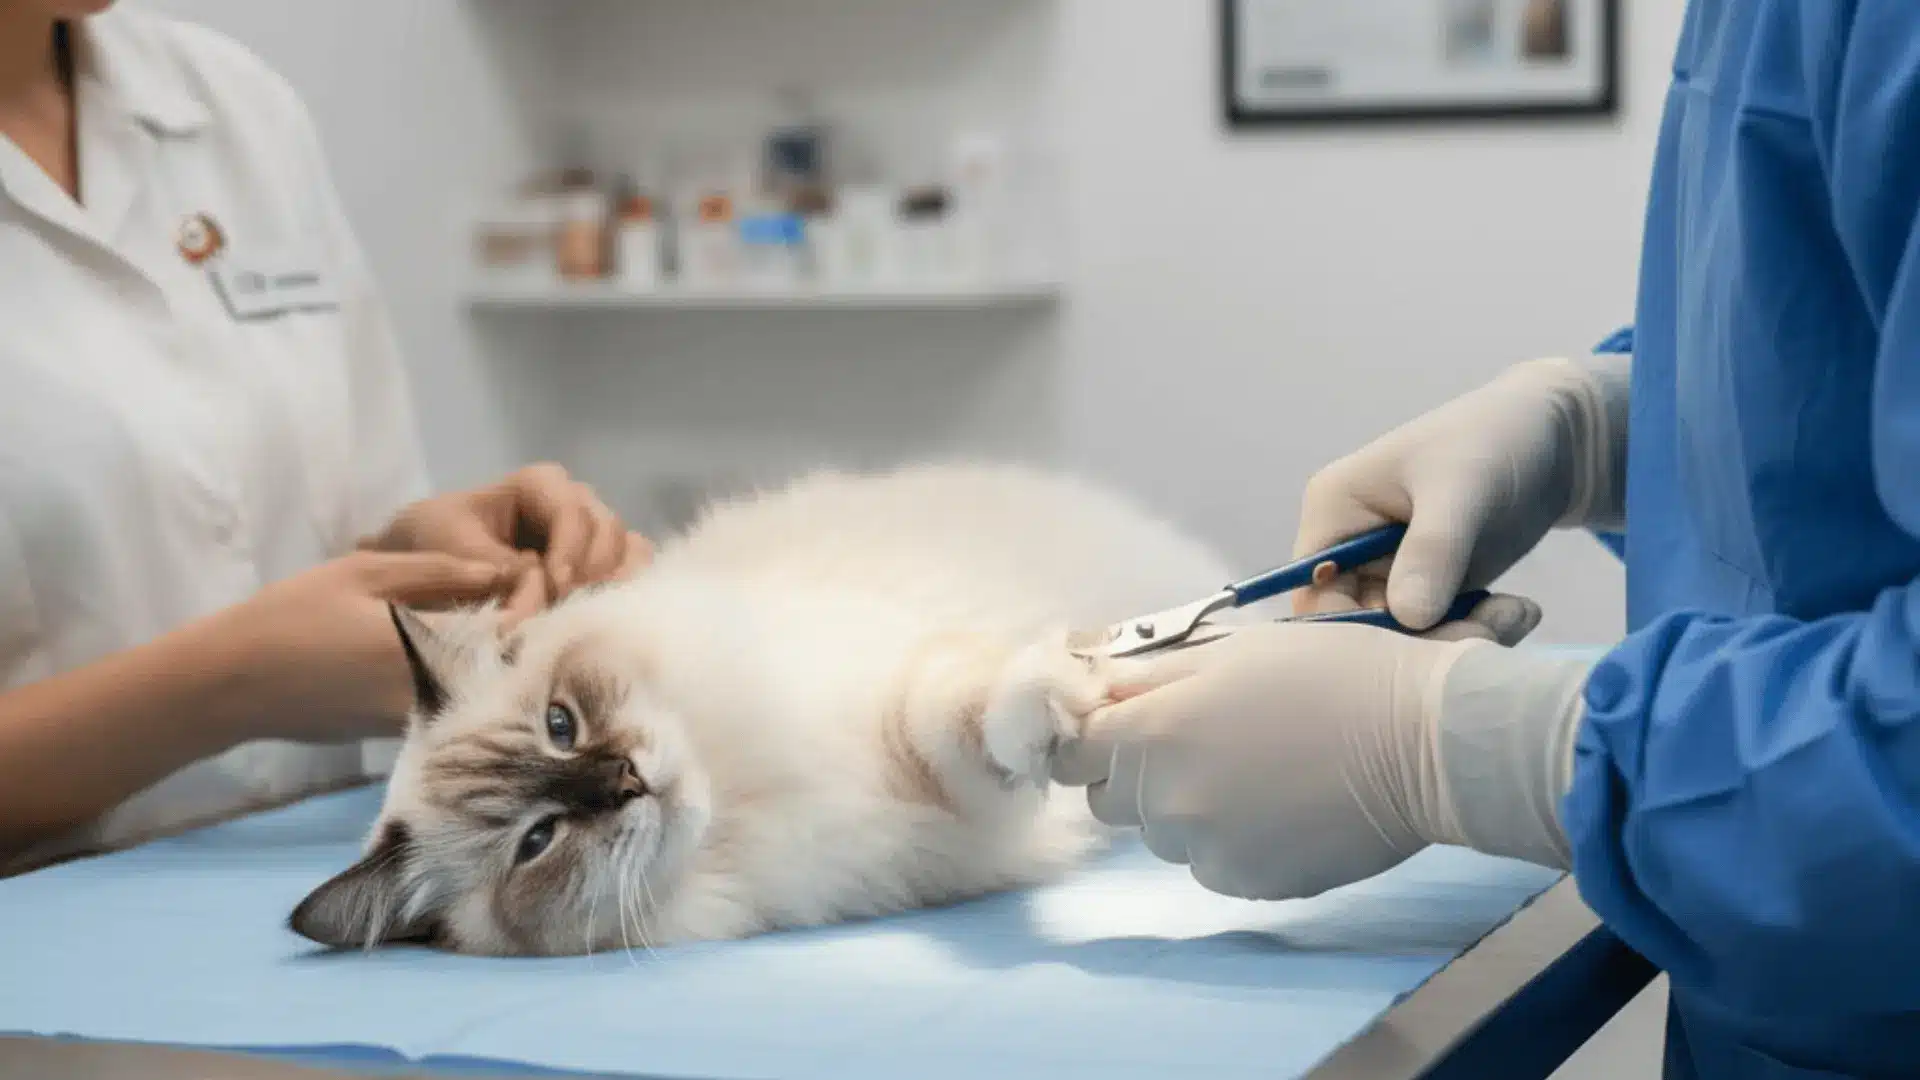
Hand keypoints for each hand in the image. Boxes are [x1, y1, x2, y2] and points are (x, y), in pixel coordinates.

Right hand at [211, 551, 509, 743]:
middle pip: (505, 665)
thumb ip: (439, 571)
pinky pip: (452, 704)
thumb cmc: (293, 615)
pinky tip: (452, 650)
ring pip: (481, 688)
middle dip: (519, 630)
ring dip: (494, 656)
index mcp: (429, 646)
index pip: (515, 629)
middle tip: (514, 593)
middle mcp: (432, 693)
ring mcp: (418, 721)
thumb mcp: (365, 573)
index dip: (531, 599)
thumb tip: (501, 570)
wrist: (230, 685)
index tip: (527, 573)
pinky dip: (463, 678)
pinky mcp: (401, 736)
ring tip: (488, 615)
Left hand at [362, 463, 653, 621]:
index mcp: (540, 485)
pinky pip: (633, 573)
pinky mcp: (601, 567)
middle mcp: (575, 504)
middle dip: (593, 570)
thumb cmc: (435, 546)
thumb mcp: (451, 551)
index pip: (572, 511)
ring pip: (630, 551)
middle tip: (568, 606)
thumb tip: (540, 587)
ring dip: (614, 583)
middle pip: (609, 530)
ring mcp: (593, 536)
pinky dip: (624, 593)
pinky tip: (602, 617)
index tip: (557, 585)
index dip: (570, 548)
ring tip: (588, 614)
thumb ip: (494, 567)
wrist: (424, 569)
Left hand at [1055, 619, 1592, 901]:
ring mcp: (1205, 851)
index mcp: (1153, 732)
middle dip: (1137, 772)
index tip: (1118, 726)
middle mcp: (1165, 800)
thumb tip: (1094, 685)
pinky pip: (1210, 864)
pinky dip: (1230, 841)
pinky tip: (1280, 807)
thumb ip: (1151, 674)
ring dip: (1187, 807)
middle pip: (1111, 798)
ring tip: (1254, 771)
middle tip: (1200, 741)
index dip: (1091, 737)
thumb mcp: (1233, 651)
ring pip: (1161, 834)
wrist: (1425, 741)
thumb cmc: (1332, 674)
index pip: (1073, 751)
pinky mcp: (1247, 884)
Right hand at [1293, 355, 1628, 628]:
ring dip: (1456, 640)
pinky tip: (1517, 611)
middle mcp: (1350, 550)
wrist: (1555, 439)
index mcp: (1333, 514)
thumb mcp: (1461, 490)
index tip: (1414, 646)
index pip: (1313, 593)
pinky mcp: (1429, 590)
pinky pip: (1437, 635)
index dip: (1352, 632)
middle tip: (1485, 634)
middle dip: (1419, 641)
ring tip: (1513, 616)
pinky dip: (1475, 634)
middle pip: (1357, 627)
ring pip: (1402, 640)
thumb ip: (1431, 550)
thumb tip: (1407, 618)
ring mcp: (1390, 573)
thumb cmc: (1493, 441)